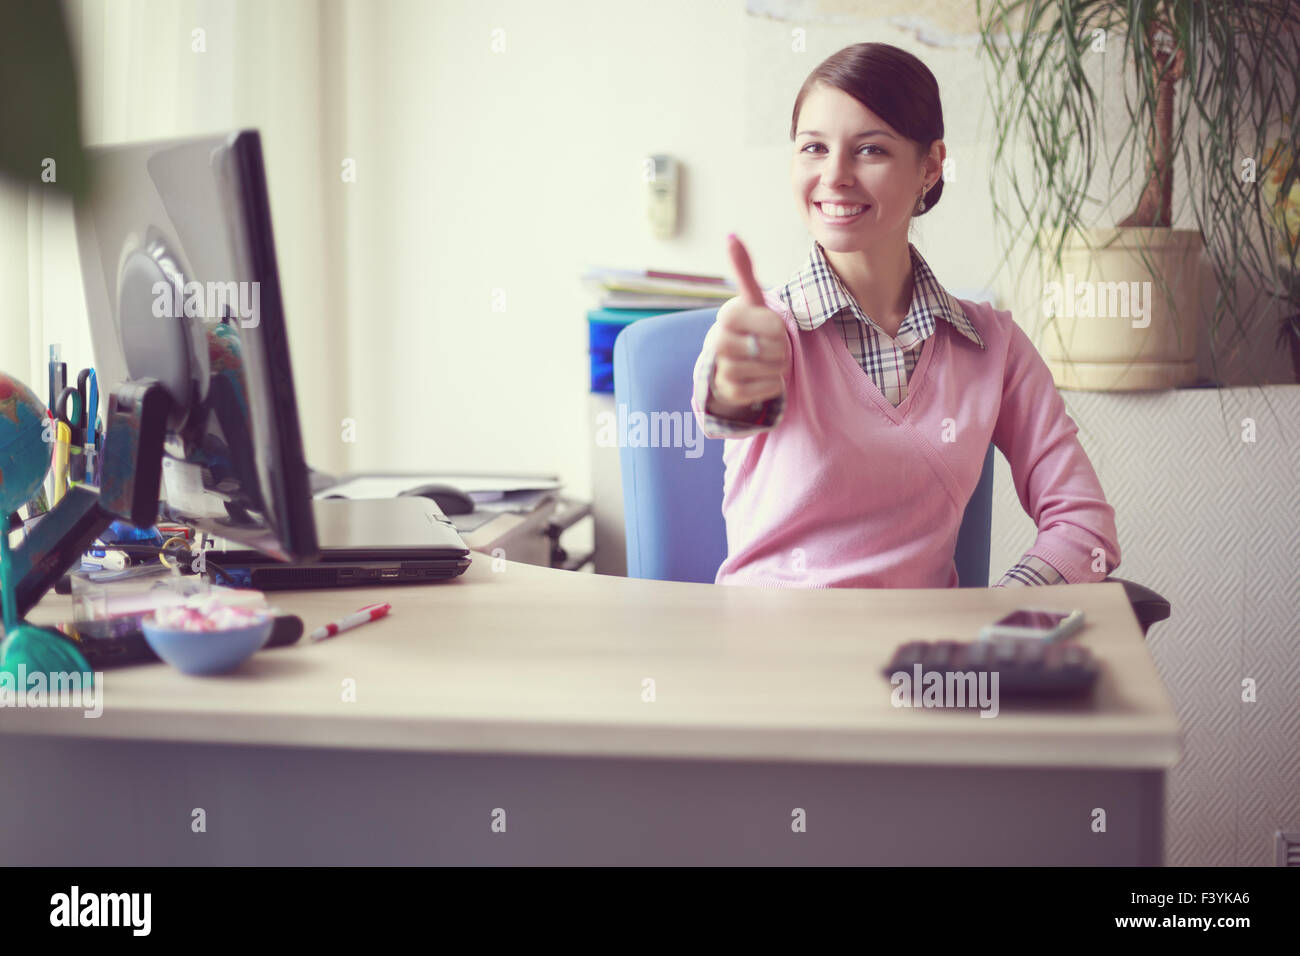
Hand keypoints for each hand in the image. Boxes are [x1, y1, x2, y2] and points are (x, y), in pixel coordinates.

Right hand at [709, 234, 789, 411]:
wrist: (730, 365)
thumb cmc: (747, 329)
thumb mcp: (750, 300)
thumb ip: (743, 269)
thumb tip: (731, 235)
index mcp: (727, 315)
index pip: (773, 324)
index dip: (779, 327)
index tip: (768, 327)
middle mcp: (718, 342)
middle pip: (775, 348)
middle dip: (780, 348)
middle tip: (768, 346)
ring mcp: (722, 369)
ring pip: (773, 368)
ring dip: (777, 366)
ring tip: (764, 361)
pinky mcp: (730, 393)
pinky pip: (769, 388)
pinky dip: (773, 384)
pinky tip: (760, 377)